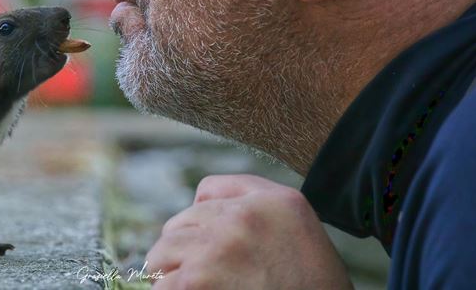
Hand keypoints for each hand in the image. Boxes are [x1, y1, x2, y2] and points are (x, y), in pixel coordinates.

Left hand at [146, 175, 352, 288]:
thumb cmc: (314, 287)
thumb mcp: (298, 225)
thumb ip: (253, 199)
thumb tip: (197, 201)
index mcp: (274, 200)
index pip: (206, 194)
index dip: (204, 225)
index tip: (216, 250)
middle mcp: (243, 217)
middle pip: (179, 224)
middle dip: (183, 250)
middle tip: (203, 277)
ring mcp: (218, 249)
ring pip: (161, 252)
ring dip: (170, 273)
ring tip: (194, 288)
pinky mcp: (196, 282)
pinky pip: (161, 284)